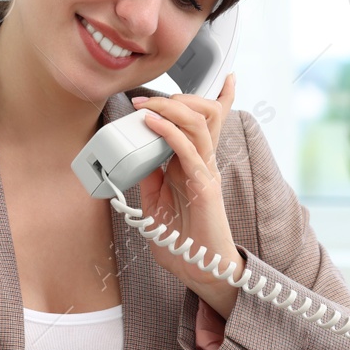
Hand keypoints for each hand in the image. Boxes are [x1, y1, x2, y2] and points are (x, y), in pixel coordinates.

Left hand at [132, 72, 241, 318]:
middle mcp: (203, 163)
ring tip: (146, 105)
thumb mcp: (156, 204)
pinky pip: (189, 150)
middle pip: (204, 114)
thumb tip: (137, 159)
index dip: (213, 98)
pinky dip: (169, 132)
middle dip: (177, 97)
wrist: (199, 269)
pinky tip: (153, 123)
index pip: (204, 122)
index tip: (205, 80)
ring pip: (199, 124)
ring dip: (170, 108)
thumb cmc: (182, 240)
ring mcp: (207, 172)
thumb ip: (150, 180)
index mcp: (193, 164)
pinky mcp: (205, 186)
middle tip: (146, 96)